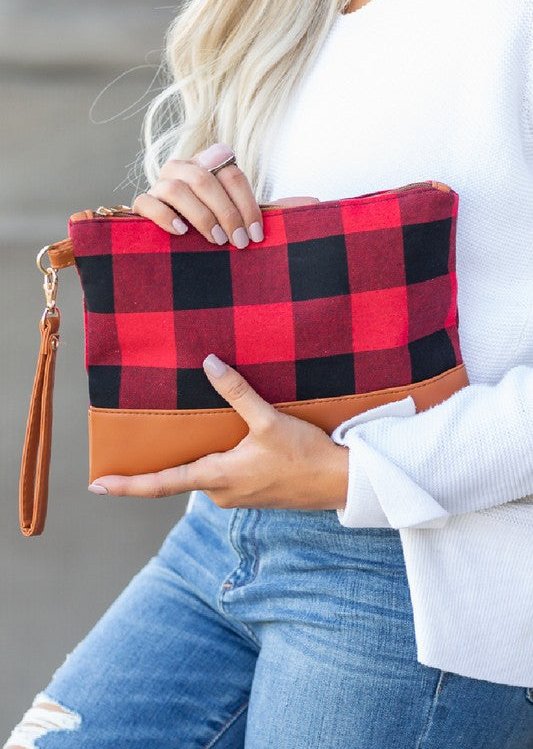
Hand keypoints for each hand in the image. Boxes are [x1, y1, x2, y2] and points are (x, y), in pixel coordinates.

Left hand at [88, 354, 348, 509]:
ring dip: (189, 458)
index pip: (161, 484)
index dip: (126, 484)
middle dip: (158, 463)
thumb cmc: (305, 456)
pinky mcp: (252, 492)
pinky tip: (220, 440)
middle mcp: (221, 492)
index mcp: (217, 478)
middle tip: (136, 443)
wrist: (341, 482)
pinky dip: (212, 460)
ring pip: (202, 475)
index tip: (98, 485)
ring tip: (179, 432)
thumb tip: (208, 363)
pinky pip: (221, 476)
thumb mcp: (269, 420)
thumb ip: (237, 392)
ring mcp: (237, 496)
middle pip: (179, 477)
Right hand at [131, 141, 318, 247]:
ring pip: (176, 188)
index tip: (256, 236)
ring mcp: (160, 184)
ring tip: (216, 241)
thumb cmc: (221, 229)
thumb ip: (275, 209)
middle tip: (239, 244)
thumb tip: (317, 203)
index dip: (247, 204)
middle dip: (227, 213)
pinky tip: (180, 234)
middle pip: (205, 179)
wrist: (182, 245)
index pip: (231, 171)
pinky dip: (163, 217)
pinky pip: (147, 202)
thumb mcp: (247, 219)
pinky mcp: (143, 203)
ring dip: (201, 216)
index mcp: (212, 164)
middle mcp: (185, 167)